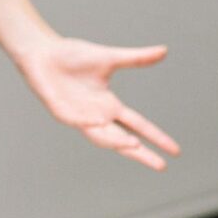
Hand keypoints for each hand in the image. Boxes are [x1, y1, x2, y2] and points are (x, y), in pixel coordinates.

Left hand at [14, 36, 180, 170]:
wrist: (42, 54)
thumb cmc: (73, 56)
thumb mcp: (110, 57)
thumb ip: (136, 58)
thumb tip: (164, 51)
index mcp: (109, 106)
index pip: (138, 125)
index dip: (156, 137)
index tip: (174, 150)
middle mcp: (97, 116)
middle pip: (123, 140)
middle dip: (141, 153)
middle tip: (161, 166)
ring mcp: (79, 117)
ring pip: (101, 136)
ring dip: (117, 142)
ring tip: (134, 144)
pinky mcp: (61, 112)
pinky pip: (77, 121)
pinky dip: (89, 124)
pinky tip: (100, 122)